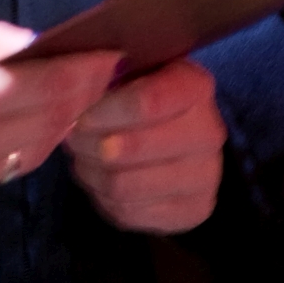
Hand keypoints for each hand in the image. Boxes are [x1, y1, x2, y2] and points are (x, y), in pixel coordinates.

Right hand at [0, 21, 119, 216]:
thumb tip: (37, 43)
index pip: (53, 84)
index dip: (88, 70)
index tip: (111, 55)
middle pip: (53, 122)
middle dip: (80, 96)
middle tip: (97, 74)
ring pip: (34, 153)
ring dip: (54, 125)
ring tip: (62, 98)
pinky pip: (2, 174)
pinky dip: (16, 149)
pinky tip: (11, 128)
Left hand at [64, 57, 225, 232]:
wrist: (175, 134)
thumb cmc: (142, 92)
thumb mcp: (130, 68)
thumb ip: (107, 71)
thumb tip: (77, 81)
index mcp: (195, 85)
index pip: (147, 102)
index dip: (106, 112)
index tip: (80, 116)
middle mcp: (209, 131)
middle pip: (134, 149)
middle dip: (92, 145)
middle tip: (73, 138)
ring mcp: (206, 175)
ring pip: (125, 185)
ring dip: (93, 173)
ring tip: (82, 157)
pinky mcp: (194, 210)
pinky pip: (131, 214)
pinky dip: (104, 199)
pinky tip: (100, 179)